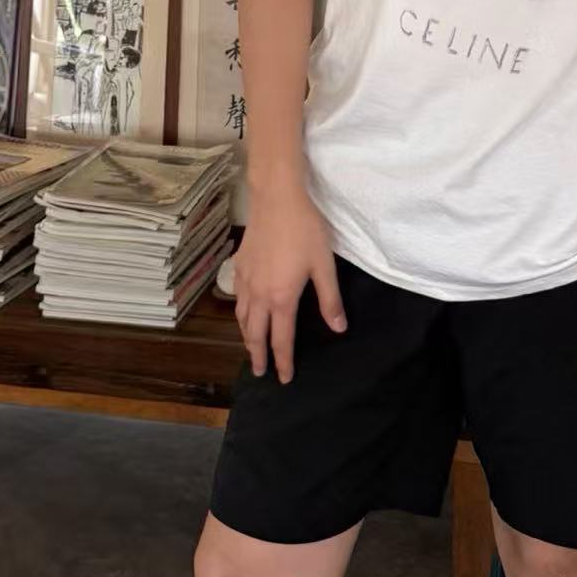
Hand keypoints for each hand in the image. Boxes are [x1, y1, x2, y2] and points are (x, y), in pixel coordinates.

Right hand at [234, 173, 346, 384]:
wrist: (277, 198)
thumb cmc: (305, 229)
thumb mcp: (324, 264)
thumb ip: (330, 299)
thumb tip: (338, 328)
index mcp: (282, 297)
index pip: (281, 339)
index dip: (283, 361)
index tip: (283, 378)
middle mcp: (259, 294)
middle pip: (255, 334)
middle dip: (258, 355)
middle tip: (259, 372)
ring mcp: (245, 280)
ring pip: (242, 318)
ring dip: (246, 337)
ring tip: (251, 347)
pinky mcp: (239, 265)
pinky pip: (237, 298)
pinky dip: (240, 314)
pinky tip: (244, 311)